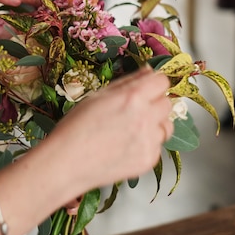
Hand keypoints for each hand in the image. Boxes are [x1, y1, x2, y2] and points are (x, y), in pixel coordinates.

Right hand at [50, 68, 173, 190]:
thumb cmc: (76, 127)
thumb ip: (128, 82)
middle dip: (155, 103)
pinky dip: (147, 143)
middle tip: (135, 110)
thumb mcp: (99, 95)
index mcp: (132, 97)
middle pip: (167, 103)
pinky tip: (126, 144)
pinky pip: (158, 145)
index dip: (154, 84)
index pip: (162, 82)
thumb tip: (148, 72)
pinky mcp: (149, 160)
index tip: (147, 88)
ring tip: (132, 129)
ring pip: (166, 126)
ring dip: (155, 124)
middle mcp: (145, 118)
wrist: (67, 162)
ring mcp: (149, 141)